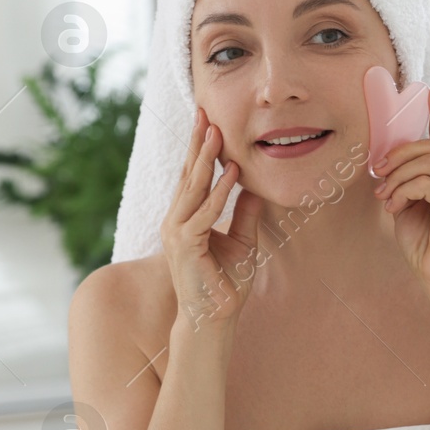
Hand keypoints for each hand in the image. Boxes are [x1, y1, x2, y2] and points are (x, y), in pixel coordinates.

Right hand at [161, 107, 262, 329]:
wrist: (215, 318)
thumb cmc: (226, 283)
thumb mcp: (243, 241)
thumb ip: (245, 213)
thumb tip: (253, 187)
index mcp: (185, 218)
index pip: (193, 176)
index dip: (199, 148)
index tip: (208, 120)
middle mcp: (175, 221)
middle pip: (188, 174)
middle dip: (196, 142)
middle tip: (204, 111)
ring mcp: (176, 232)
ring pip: (193, 188)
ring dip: (206, 159)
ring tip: (217, 132)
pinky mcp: (185, 246)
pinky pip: (205, 212)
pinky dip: (220, 192)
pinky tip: (233, 172)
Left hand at [372, 84, 429, 291]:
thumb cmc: (428, 245)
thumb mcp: (410, 205)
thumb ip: (405, 182)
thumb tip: (385, 162)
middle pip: (429, 147)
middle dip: (397, 157)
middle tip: (377, 174)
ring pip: (427, 162)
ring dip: (397, 178)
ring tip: (386, 198)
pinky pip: (427, 182)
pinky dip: (404, 191)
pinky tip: (395, 207)